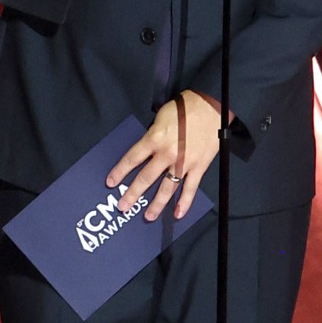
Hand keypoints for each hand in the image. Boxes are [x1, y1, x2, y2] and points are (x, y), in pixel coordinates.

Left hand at [107, 92, 222, 221]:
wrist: (210, 106)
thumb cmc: (184, 107)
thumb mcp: (160, 117)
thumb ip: (152, 135)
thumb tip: (146, 149)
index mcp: (154, 139)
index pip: (132, 159)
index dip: (120, 171)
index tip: (111, 183)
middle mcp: (166, 154)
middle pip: (146, 178)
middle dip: (133, 194)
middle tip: (123, 206)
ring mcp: (183, 163)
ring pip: (167, 188)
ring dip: (156, 204)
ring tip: (147, 216)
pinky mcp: (198, 167)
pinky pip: (190, 188)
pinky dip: (184, 202)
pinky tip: (177, 214)